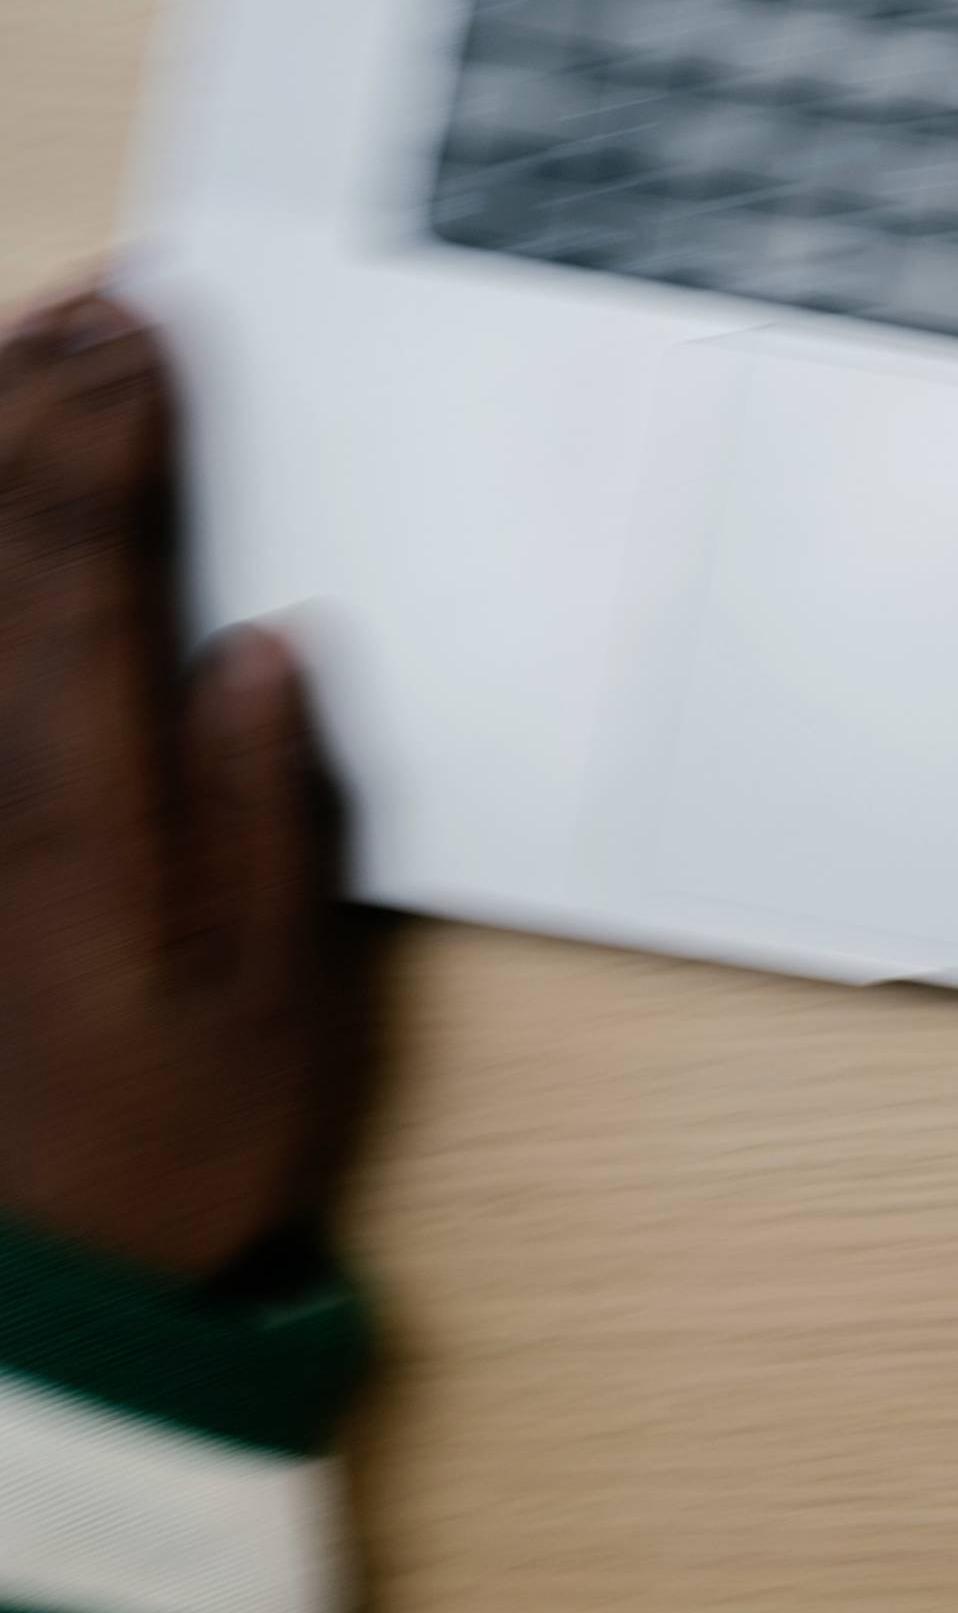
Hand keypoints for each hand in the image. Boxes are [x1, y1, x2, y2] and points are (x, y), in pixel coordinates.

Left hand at [0, 290, 361, 1282]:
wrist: (34, 1302)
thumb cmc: (165, 1157)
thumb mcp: (275, 1006)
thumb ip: (265, 814)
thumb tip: (261, 653)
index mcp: (74, 809)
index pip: (77, 568)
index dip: (106, 437)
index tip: (141, 337)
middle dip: (20, 408)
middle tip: (75, 310)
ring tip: (6, 371)